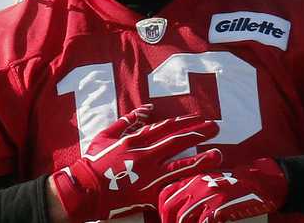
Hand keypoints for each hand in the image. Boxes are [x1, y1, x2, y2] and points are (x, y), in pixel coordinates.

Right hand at [50, 104, 222, 220]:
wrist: (84, 189)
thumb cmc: (94, 161)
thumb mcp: (106, 134)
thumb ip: (128, 121)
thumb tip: (148, 108)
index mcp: (135, 140)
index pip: (166, 127)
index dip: (185, 122)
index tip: (200, 118)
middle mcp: (144, 155)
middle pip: (177, 141)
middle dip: (198, 133)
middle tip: (216, 128)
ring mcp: (147, 175)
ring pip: (179, 165)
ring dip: (200, 158)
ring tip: (218, 154)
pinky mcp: (148, 194)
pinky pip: (170, 188)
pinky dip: (185, 183)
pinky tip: (201, 181)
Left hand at [158, 157, 287, 222]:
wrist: (263, 183)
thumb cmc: (237, 188)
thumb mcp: (212, 185)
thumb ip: (195, 194)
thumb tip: (181, 214)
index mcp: (193, 179)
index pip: (164, 195)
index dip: (163, 213)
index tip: (169, 222)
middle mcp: (197, 185)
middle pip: (169, 208)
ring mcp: (208, 195)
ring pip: (183, 218)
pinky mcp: (219, 206)